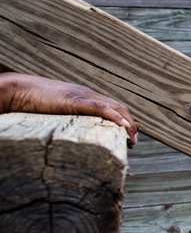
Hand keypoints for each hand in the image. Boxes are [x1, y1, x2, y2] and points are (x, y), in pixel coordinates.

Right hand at [0, 73, 137, 146]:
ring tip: (131, 140)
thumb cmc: (30, 102)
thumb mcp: (54, 112)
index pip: (112, 106)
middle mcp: (87, 94)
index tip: (127, 137)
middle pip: (118, 106)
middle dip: (130, 124)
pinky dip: (114, 116)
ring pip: (114, 106)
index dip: (124, 120)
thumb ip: (67, 119)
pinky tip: (122, 126)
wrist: (16, 90)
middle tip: (133, 143)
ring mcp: (81, 95)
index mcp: (84, 96)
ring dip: (127, 123)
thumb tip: (72, 138)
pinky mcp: (74, 100)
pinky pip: (100, 107)